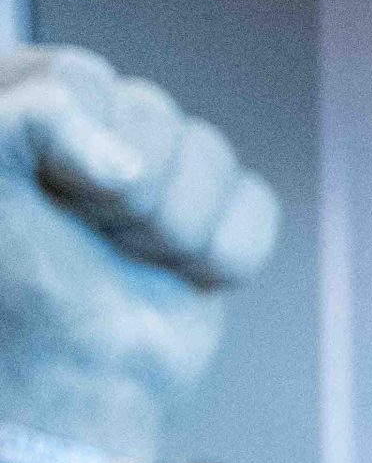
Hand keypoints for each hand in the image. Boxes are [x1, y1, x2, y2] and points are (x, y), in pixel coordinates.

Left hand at [0, 48, 280, 462]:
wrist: (76, 384)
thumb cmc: (15, 287)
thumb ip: (31, 121)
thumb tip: (126, 165)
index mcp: (34, 100)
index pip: (86, 78)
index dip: (74, 143)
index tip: (47, 195)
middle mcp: (98, 126)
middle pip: (157, 112)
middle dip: (129, 196)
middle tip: (91, 234)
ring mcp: (164, 171)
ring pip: (212, 153)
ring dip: (174, 230)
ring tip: (132, 258)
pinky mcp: (218, 217)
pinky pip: (256, 203)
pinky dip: (225, 254)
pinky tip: (180, 275)